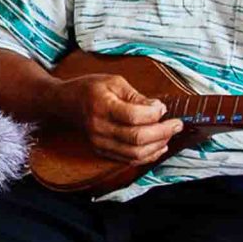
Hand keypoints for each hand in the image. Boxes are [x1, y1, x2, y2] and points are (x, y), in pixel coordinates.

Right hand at [55, 73, 179, 164]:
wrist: (66, 103)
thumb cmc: (90, 88)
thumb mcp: (114, 81)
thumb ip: (137, 96)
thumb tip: (158, 108)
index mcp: (102, 105)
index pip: (133, 116)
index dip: (154, 114)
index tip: (163, 108)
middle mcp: (99, 127)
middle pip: (137, 138)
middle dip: (163, 132)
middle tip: (177, 124)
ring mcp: (100, 142)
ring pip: (135, 153)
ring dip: (157, 146)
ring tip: (169, 135)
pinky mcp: (102, 151)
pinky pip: (129, 160)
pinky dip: (147, 156)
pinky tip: (159, 146)